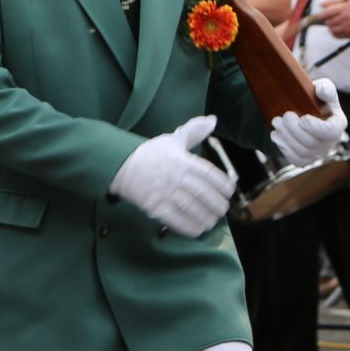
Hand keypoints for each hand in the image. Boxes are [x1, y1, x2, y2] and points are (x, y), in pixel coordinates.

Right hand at [108, 114, 234, 236]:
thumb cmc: (149, 153)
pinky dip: (189, 227)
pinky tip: (197, 230)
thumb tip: (212, 120)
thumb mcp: (172, 139)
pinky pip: (175, 220)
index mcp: (183, 161)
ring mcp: (165, 193)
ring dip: (206, 217)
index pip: (210, 174)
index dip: (223, 185)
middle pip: (203, 193)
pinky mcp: (154, 207)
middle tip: (222, 210)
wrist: (119, 165)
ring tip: (212, 221)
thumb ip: (193, 131)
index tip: (229, 192)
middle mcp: (177, 177)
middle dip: (217, 204)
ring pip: (192, 208)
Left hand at [269, 78, 346, 168]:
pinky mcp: (307, 159)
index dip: (314, 127)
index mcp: (338, 124)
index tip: (302, 117)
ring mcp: (319, 152)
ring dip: (286, 138)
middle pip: (312, 143)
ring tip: (276, 123)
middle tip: (281, 117)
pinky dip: (284, 149)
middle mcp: (331, 141)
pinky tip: (276, 136)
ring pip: (303, 152)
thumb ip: (325, 89)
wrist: (303, 112)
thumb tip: (322, 89)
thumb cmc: (315, 99)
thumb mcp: (321, 89)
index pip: (330, 132)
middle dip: (293, 130)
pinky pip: (297, 160)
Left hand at [314, 0, 349, 39]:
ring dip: (331, 27)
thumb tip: (320, 4)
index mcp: (343, 9)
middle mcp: (346, 18)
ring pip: (332, 30)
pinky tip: (338, 28)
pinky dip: (334, 32)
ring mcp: (348, 27)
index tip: (320, 15)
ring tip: (333, 24)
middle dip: (327, 21)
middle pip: (329, 22)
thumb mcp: (343, 1)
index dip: (321, 15)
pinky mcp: (349, 34)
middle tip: (329, 19)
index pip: (327, 13)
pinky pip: (336, 35)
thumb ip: (330, 1)